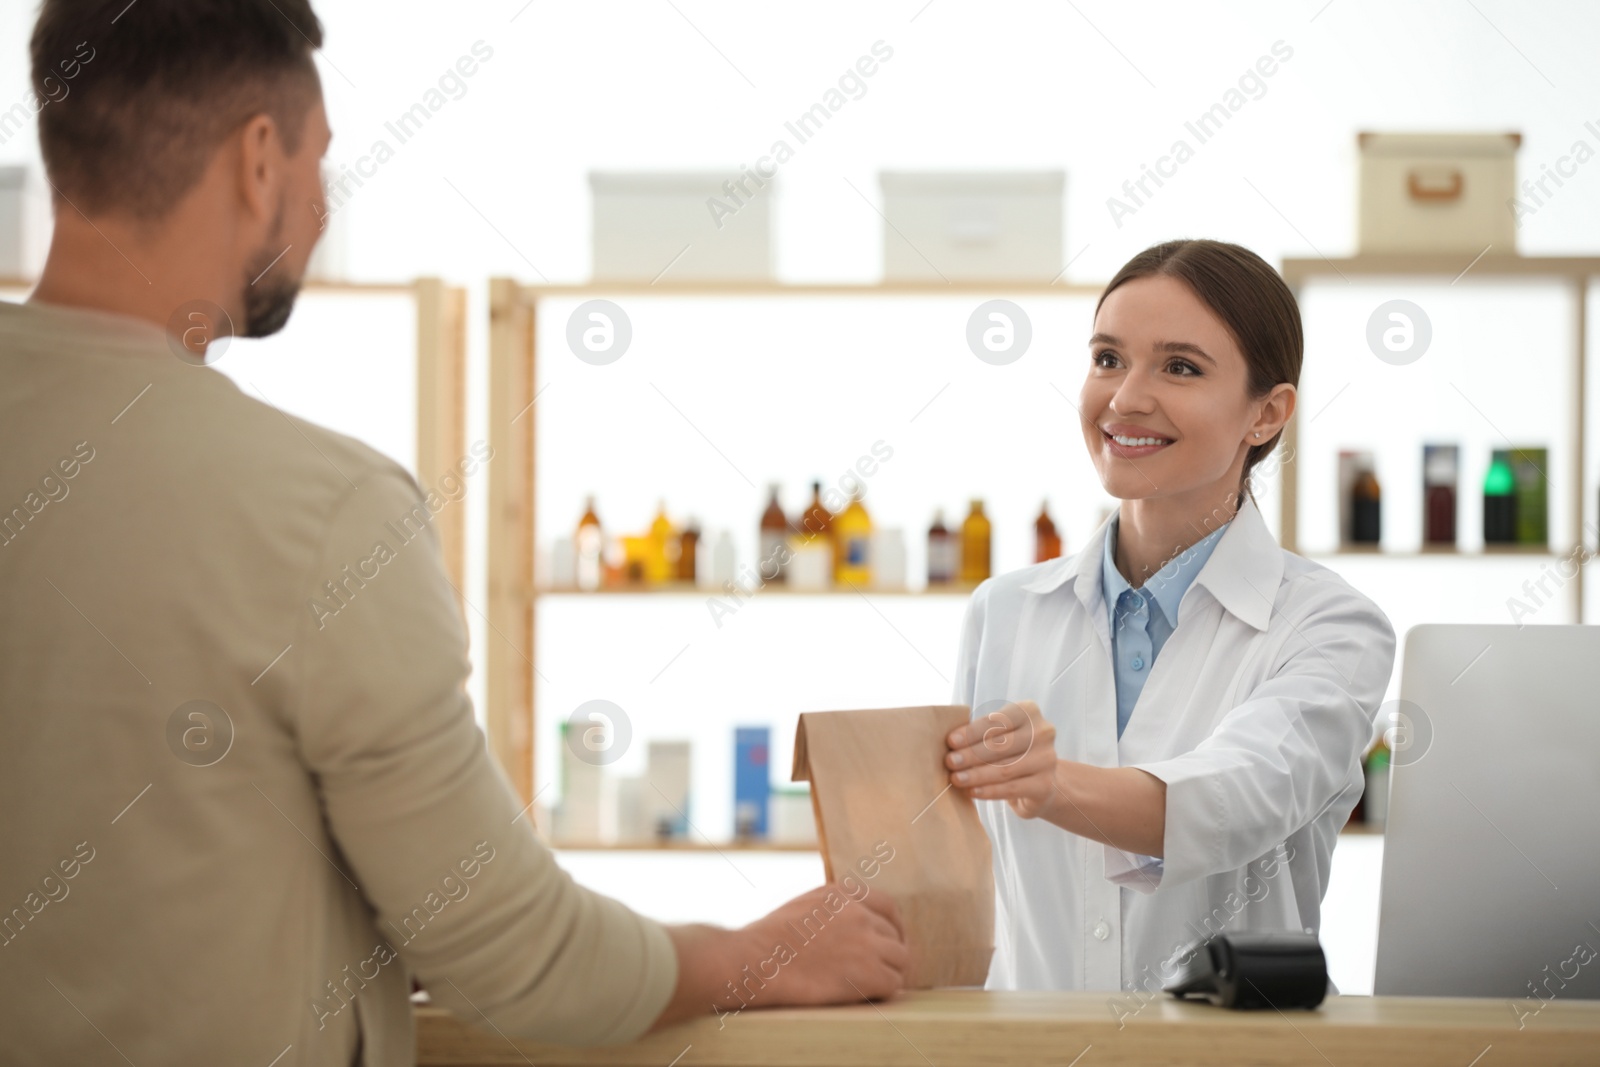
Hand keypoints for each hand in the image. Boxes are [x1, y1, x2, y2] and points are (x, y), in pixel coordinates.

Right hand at [739, 884, 908, 1005]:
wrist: (755, 960)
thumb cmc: (768, 940)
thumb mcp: (804, 906)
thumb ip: (832, 910)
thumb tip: (848, 928)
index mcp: (843, 893)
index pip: (888, 905)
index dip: (892, 925)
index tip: (890, 940)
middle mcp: (859, 913)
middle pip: (894, 935)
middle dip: (889, 952)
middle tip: (879, 970)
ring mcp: (866, 942)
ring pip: (900, 960)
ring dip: (888, 973)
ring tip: (870, 986)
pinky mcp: (868, 972)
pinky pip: (893, 984)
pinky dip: (883, 992)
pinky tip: (866, 996)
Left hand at [945, 699, 1059, 819]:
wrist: (1038, 780)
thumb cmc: (1009, 751)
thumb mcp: (998, 734)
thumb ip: (979, 734)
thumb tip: (950, 743)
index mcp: (1029, 711)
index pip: (997, 721)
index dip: (972, 732)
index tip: (950, 741)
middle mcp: (1043, 732)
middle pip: (1000, 745)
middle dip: (971, 754)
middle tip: (949, 762)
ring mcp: (1047, 759)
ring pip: (1004, 769)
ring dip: (976, 775)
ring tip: (956, 779)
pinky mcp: (1045, 785)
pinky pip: (1012, 788)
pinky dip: (989, 791)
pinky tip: (972, 792)